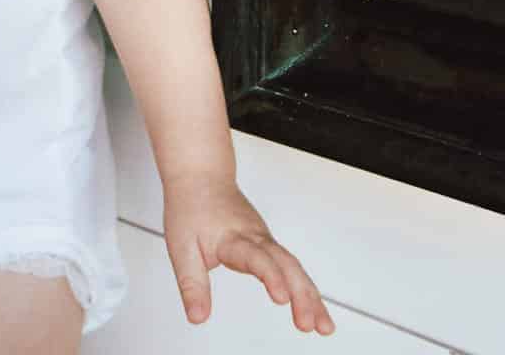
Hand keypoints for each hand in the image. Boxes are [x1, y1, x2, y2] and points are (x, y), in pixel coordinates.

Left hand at [161, 173, 334, 335]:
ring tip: (323, 326)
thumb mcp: (181, 249)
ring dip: (311, 296)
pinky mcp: (268, 244)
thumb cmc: (191, 209)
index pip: (257, 258)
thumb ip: (192, 285)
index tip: (282, 298)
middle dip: (301, 296)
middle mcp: (256, 237)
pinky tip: (315, 308)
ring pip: (294, 267)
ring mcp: (266, 240)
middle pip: (286, 265)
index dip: (271, 277)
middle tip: (308, 324)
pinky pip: (292, 267)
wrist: (201, 178)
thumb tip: (198, 317)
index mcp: (234, 238)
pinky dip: (306, 288)